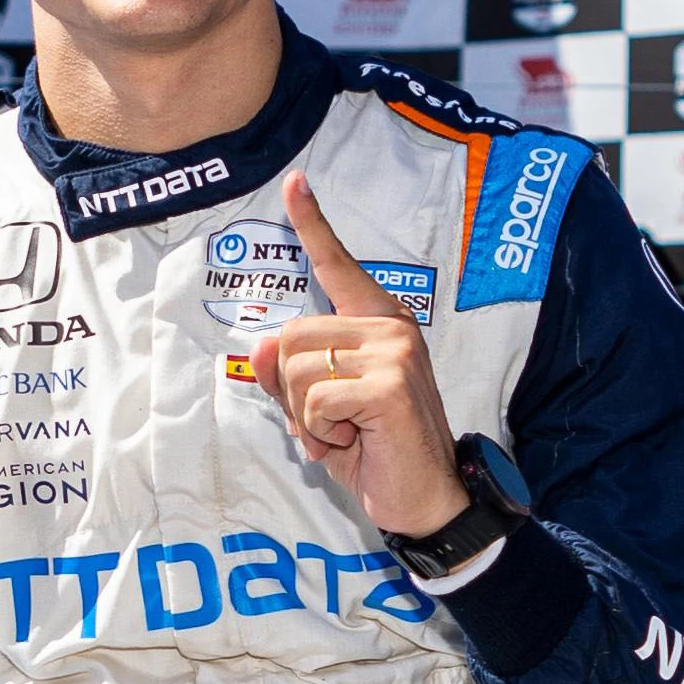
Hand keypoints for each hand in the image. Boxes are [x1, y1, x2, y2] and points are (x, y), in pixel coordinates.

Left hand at [250, 178, 468, 538]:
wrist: (426, 500)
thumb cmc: (375, 452)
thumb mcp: (319, 410)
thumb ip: (289, 373)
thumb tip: (258, 346)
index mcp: (378, 324)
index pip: (338, 266)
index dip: (313, 224)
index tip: (294, 183)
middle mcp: (390, 327)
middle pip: (290, 336)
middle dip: (291, 390)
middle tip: (330, 421)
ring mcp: (393, 351)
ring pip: (297, 368)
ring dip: (307, 416)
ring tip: (347, 432)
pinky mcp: (389, 383)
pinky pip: (314, 399)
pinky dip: (321, 433)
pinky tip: (356, 441)